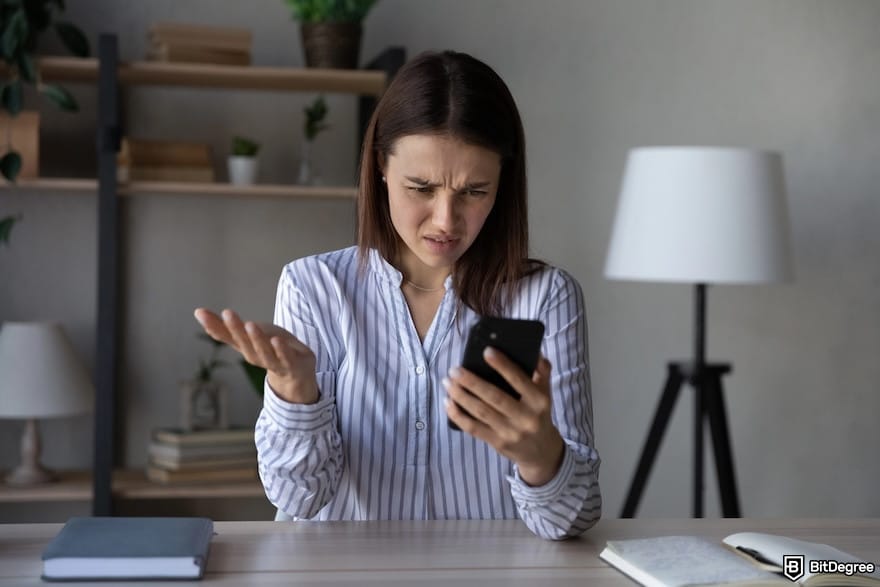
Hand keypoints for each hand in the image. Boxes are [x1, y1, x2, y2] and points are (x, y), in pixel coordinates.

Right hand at [194, 307, 318, 403]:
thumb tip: (197, 312)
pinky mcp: (291, 365)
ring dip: (256, 339)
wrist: (298, 374)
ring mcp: (274, 362)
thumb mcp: (250, 333)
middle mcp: (255, 355)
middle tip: (227, 312)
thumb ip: (227, 327)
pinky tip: (276, 340)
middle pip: (244, 342)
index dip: (213, 325)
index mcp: (245, 346)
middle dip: (235, 328)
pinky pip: (285, 358)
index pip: (226, 336)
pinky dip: (280, 350)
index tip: (200, 312)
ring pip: (263, 351)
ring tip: (250, 324)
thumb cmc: (271, 349)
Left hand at [444, 348, 564, 486]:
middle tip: (455, 370)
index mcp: (538, 401)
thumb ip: (542, 372)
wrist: (541, 451)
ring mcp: (510, 432)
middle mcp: (525, 417)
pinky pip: (474, 428)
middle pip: (494, 397)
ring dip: (461, 396)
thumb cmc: (539, 414)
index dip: (503, 365)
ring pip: (481, 412)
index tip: (486, 351)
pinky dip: (458, 416)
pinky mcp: (497, 443)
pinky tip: (448, 403)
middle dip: (472, 382)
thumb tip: (534, 350)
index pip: (519, 380)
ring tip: (447, 383)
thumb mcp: (546, 393)